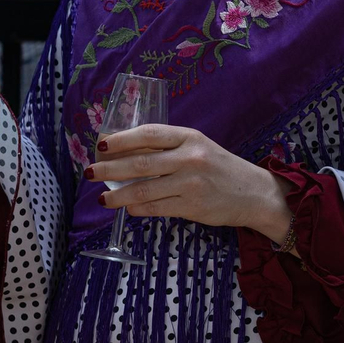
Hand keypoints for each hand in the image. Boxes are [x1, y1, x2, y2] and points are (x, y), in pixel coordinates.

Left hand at [87, 124, 291, 237]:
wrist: (253, 193)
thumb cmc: (219, 167)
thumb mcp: (197, 147)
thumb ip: (167, 148)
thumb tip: (124, 152)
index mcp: (189, 137)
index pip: (149, 134)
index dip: (122, 138)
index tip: (101, 144)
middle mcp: (190, 158)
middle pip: (140, 162)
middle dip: (109, 168)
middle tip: (90, 171)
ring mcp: (191, 183)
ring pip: (143, 189)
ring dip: (117, 194)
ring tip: (102, 197)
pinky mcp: (191, 206)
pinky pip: (155, 208)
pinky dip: (136, 209)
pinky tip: (126, 208)